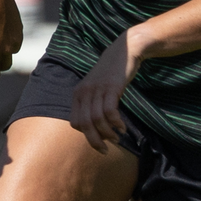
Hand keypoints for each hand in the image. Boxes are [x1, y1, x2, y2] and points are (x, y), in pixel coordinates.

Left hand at [70, 31, 139, 149]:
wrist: (125, 50)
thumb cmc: (111, 74)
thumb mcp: (96, 88)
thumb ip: (91, 104)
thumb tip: (94, 128)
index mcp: (78, 94)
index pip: (75, 123)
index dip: (86, 135)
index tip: (99, 140)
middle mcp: (84, 92)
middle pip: (85, 124)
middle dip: (95, 141)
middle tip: (105, 150)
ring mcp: (97, 89)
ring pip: (97, 119)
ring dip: (107, 133)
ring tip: (117, 138)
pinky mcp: (111, 87)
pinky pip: (110, 111)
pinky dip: (116, 123)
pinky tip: (122, 127)